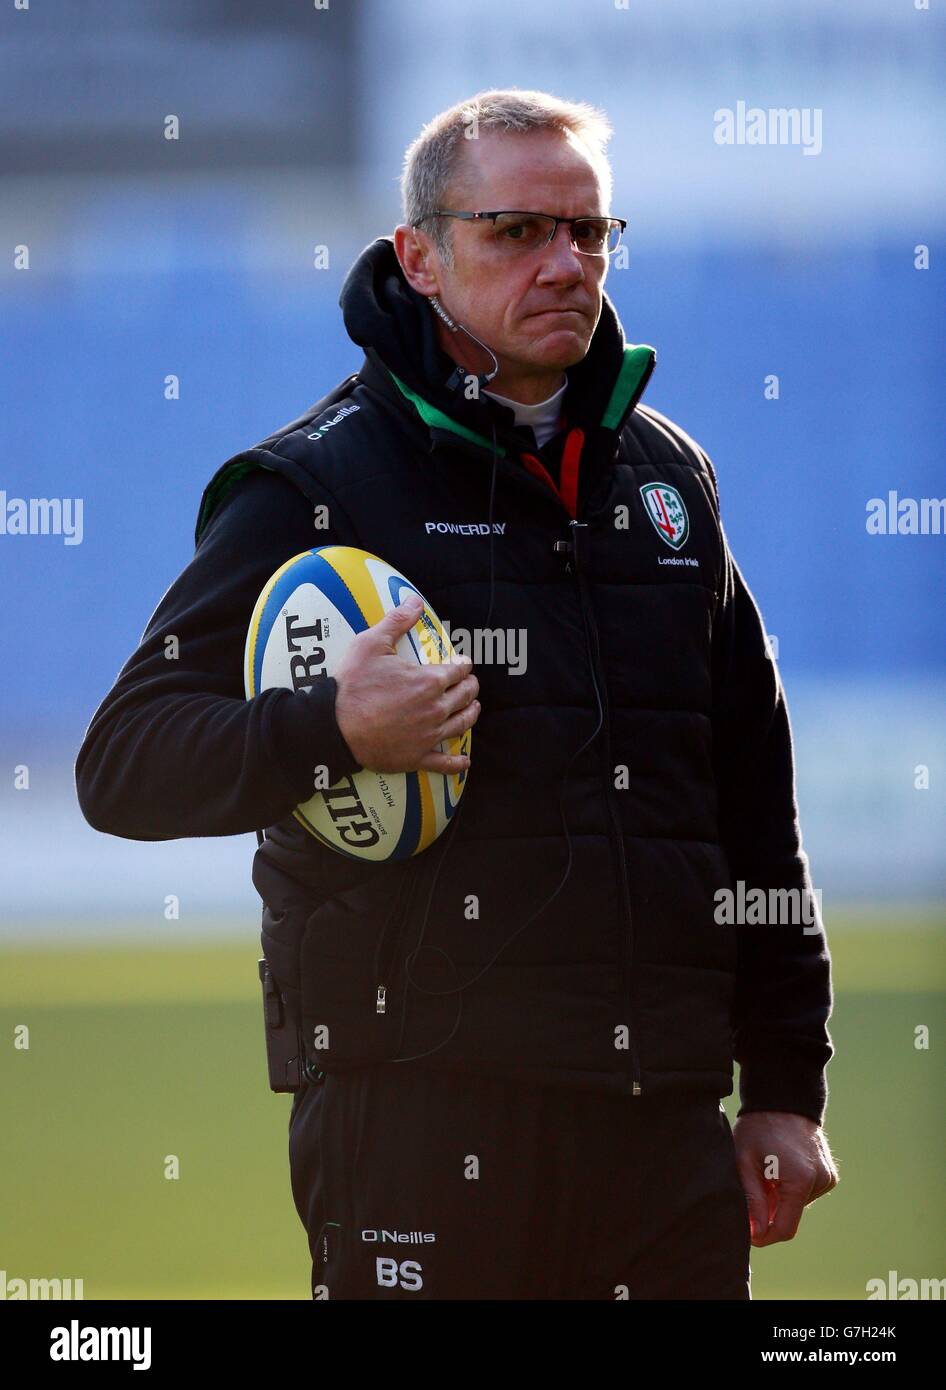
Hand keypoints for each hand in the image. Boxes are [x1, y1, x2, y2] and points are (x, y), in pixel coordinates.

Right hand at [334, 595, 479, 775]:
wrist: (334, 727)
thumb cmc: (352, 685)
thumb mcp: (371, 644)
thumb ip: (397, 621)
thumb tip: (414, 600)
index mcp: (429, 681)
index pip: (459, 671)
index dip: (464, 665)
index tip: (463, 663)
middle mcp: (435, 709)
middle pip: (464, 696)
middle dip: (470, 687)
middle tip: (469, 684)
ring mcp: (429, 736)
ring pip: (461, 724)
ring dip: (470, 714)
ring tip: (473, 709)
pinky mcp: (417, 757)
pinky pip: (444, 763)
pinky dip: (457, 763)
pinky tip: (465, 761)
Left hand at [732, 1110, 838, 1247]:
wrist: (782, 1099)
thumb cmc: (758, 1128)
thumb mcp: (745, 1163)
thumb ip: (752, 1201)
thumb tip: (756, 1234)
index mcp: (801, 1180)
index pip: (785, 1228)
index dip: (764, 1235)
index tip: (748, 1232)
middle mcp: (820, 1181)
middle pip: (791, 1216)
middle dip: (769, 1211)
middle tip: (753, 1186)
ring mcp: (827, 1178)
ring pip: (797, 1205)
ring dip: (779, 1198)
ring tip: (766, 1172)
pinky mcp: (829, 1174)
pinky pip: (805, 1193)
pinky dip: (790, 1189)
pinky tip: (780, 1168)